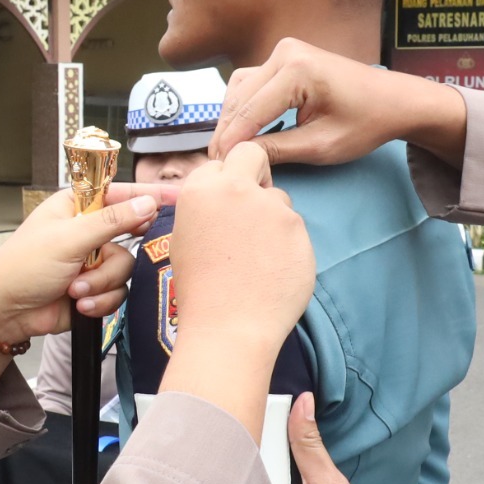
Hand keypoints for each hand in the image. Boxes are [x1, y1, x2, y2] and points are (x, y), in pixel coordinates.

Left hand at [0, 184, 171, 346]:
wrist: (6, 313)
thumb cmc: (22, 267)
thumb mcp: (68, 238)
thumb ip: (112, 221)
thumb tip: (148, 203)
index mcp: (76, 206)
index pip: (121, 193)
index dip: (149, 195)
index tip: (178, 196)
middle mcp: (87, 231)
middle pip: (129, 236)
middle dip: (109, 259)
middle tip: (97, 260)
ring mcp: (91, 260)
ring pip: (124, 268)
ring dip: (100, 283)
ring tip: (74, 290)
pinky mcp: (94, 288)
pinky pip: (118, 291)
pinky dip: (100, 300)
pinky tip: (80, 305)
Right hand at [157, 143, 314, 432]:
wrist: (228, 328)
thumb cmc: (200, 291)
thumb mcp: (185, 238)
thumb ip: (206, 206)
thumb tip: (223, 195)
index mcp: (200, 190)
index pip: (219, 161)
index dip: (225, 181)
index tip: (227, 202)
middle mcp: (236, 189)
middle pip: (253, 155)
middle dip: (255, 171)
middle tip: (252, 203)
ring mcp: (271, 208)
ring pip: (279, 197)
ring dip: (272, 217)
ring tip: (257, 257)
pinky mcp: (298, 229)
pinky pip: (294, 227)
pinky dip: (287, 244)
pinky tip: (273, 269)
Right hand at [210, 38, 467, 167]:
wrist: (394, 100)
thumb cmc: (366, 123)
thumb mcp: (320, 145)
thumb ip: (276, 150)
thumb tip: (238, 158)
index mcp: (297, 70)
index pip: (250, 112)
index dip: (230, 143)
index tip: (217, 168)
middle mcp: (285, 52)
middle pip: (239, 98)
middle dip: (227, 132)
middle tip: (218, 164)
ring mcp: (284, 51)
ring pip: (240, 89)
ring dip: (232, 118)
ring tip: (228, 150)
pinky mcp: (285, 57)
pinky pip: (252, 83)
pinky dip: (244, 107)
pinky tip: (242, 131)